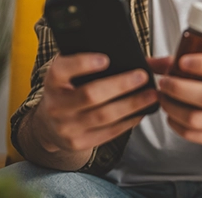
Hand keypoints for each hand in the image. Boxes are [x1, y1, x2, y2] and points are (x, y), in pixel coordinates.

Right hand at [33, 53, 157, 153]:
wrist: (49, 124)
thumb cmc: (70, 88)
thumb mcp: (75, 70)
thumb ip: (103, 59)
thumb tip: (148, 58)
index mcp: (53, 81)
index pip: (62, 70)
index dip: (83, 64)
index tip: (106, 58)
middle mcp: (55, 105)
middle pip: (90, 94)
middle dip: (120, 85)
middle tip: (142, 76)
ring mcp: (66, 127)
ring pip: (103, 116)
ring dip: (131, 105)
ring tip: (151, 95)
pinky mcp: (78, 143)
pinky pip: (108, 132)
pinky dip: (128, 121)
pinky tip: (141, 112)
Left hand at [154, 54, 201, 150]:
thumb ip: (196, 64)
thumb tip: (165, 63)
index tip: (182, 62)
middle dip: (179, 88)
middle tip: (165, 83)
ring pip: (196, 118)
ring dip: (173, 108)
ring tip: (164, 99)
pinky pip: (192, 134)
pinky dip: (175, 124)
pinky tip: (171, 115)